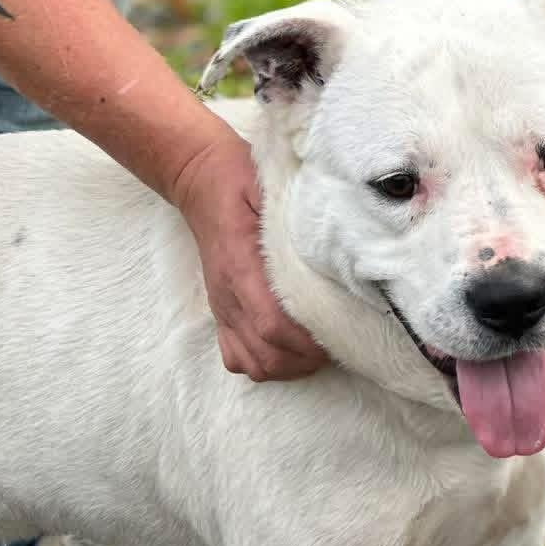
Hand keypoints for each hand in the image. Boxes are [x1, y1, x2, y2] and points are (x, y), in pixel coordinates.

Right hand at [172, 132, 328, 381]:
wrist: (201, 181)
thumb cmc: (242, 181)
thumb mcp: (274, 189)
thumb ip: (301, 218)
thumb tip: (343, 240)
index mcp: (241, 266)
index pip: (273, 324)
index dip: (307, 340)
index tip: (339, 332)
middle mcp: (229, 296)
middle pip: (266, 354)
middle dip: (306, 358)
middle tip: (336, 341)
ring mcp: (223, 309)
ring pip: (254, 364)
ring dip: (289, 365)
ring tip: (315, 348)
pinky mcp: (221, 314)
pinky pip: (237, 358)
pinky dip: (265, 363)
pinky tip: (285, 347)